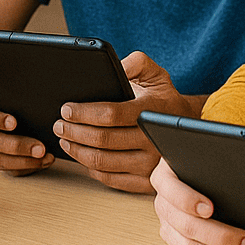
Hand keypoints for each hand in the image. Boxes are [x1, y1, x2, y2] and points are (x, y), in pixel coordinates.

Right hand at [0, 92, 54, 175]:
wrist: (14, 109)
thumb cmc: (12, 98)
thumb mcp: (9, 89)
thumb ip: (14, 89)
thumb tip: (32, 88)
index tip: (14, 122)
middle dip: (16, 146)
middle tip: (38, 147)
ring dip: (24, 161)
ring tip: (44, 156)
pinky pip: (8, 169)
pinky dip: (27, 168)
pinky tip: (43, 161)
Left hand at [54, 51, 198, 192]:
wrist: (184, 125)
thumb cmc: (163, 98)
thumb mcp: (153, 73)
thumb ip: (134, 63)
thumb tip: (114, 66)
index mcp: (153, 112)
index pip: (112, 114)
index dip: (84, 113)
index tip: (66, 109)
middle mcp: (154, 141)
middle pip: (103, 140)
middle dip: (74, 131)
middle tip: (59, 125)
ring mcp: (151, 165)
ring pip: (103, 162)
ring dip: (77, 151)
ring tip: (65, 140)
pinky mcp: (146, 182)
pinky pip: (111, 180)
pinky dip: (91, 169)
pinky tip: (82, 157)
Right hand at [151, 156, 244, 244]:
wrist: (198, 177)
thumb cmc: (206, 166)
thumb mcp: (207, 156)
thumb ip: (217, 161)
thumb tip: (242, 166)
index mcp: (165, 178)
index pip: (171, 190)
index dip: (188, 200)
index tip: (210, 208)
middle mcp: (163, 205)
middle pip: (186, 227)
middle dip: (222, 237)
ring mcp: (169, 229)